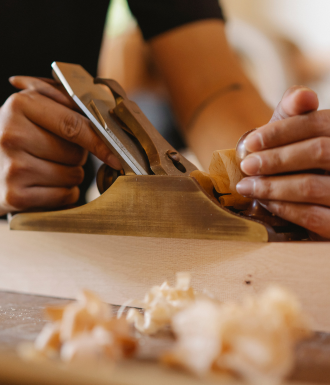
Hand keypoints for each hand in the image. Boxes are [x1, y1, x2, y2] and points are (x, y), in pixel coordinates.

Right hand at [0, 76, 120, 214]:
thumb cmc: (17, 135)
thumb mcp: (32, 108)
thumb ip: (64, 101)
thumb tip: (104, 114)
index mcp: (20, 105)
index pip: (74, 125)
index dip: (100, 141)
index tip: (116, 154)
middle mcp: (12, 135)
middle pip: (76, 154)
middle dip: (77, 156)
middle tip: (55, 152)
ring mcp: (13, 167)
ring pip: (73, 176)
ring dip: (70, 175)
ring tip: (46, 168)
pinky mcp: (16, 195)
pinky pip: (64, 196)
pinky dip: (63, 193)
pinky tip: (44, 185)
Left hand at [236, 85, 329, 238]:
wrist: (308, 186)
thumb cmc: (295, 154)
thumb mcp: (295, 130)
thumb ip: (294, 109)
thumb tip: (302, 96)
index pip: (318, 124)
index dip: (281, 132)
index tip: (250, 142)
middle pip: (318, 152)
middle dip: (275, 159)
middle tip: (246, 166)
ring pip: (311, 186)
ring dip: (272, 186)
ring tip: (246, 186)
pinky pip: (313, 217)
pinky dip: (285, 209)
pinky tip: (266, 203)